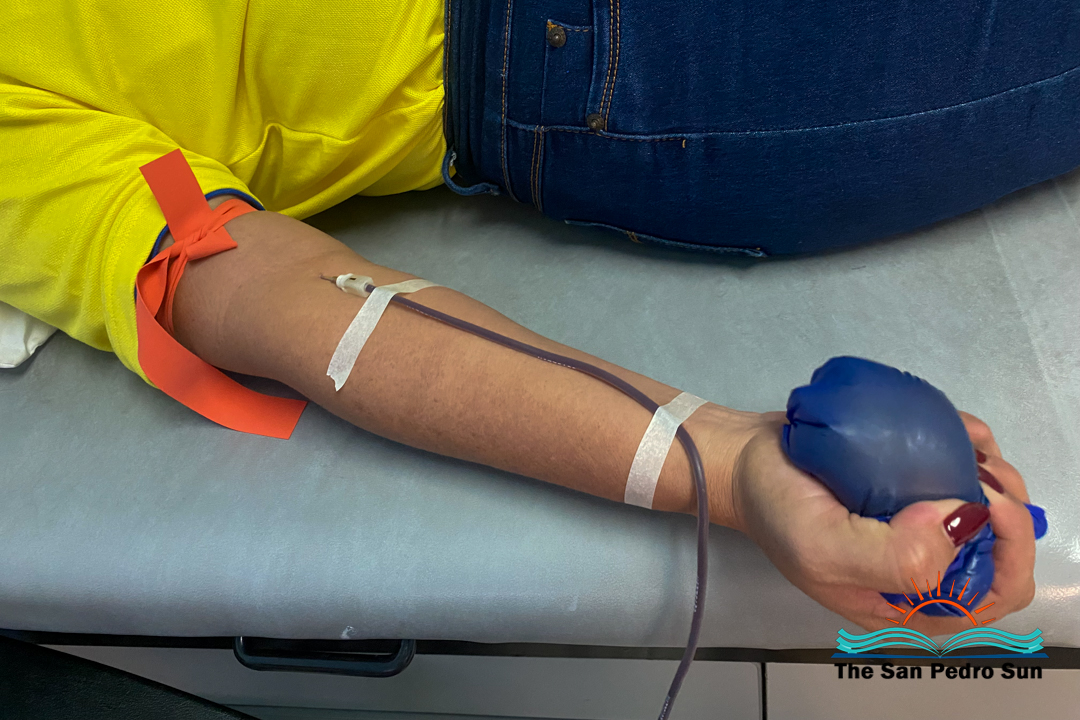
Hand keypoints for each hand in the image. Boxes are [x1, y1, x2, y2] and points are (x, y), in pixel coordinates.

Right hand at [728, 410, 1036, 634]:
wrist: (740, 461)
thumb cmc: (775, 510)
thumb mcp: (824, 548)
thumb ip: (897, 558)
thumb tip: (962, 520)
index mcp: (904, 600)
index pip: (989, 593)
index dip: (1008, 552)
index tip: (990, 503)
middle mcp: (918, 567)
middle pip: (999, 549)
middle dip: (1009, 509)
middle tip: (983, 472)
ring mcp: (914, 524)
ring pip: (986, 507)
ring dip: (995, 476)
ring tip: (974, 451)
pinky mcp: (907, 485)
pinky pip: (959, 469)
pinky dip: (973, 448)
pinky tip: (960, 434)